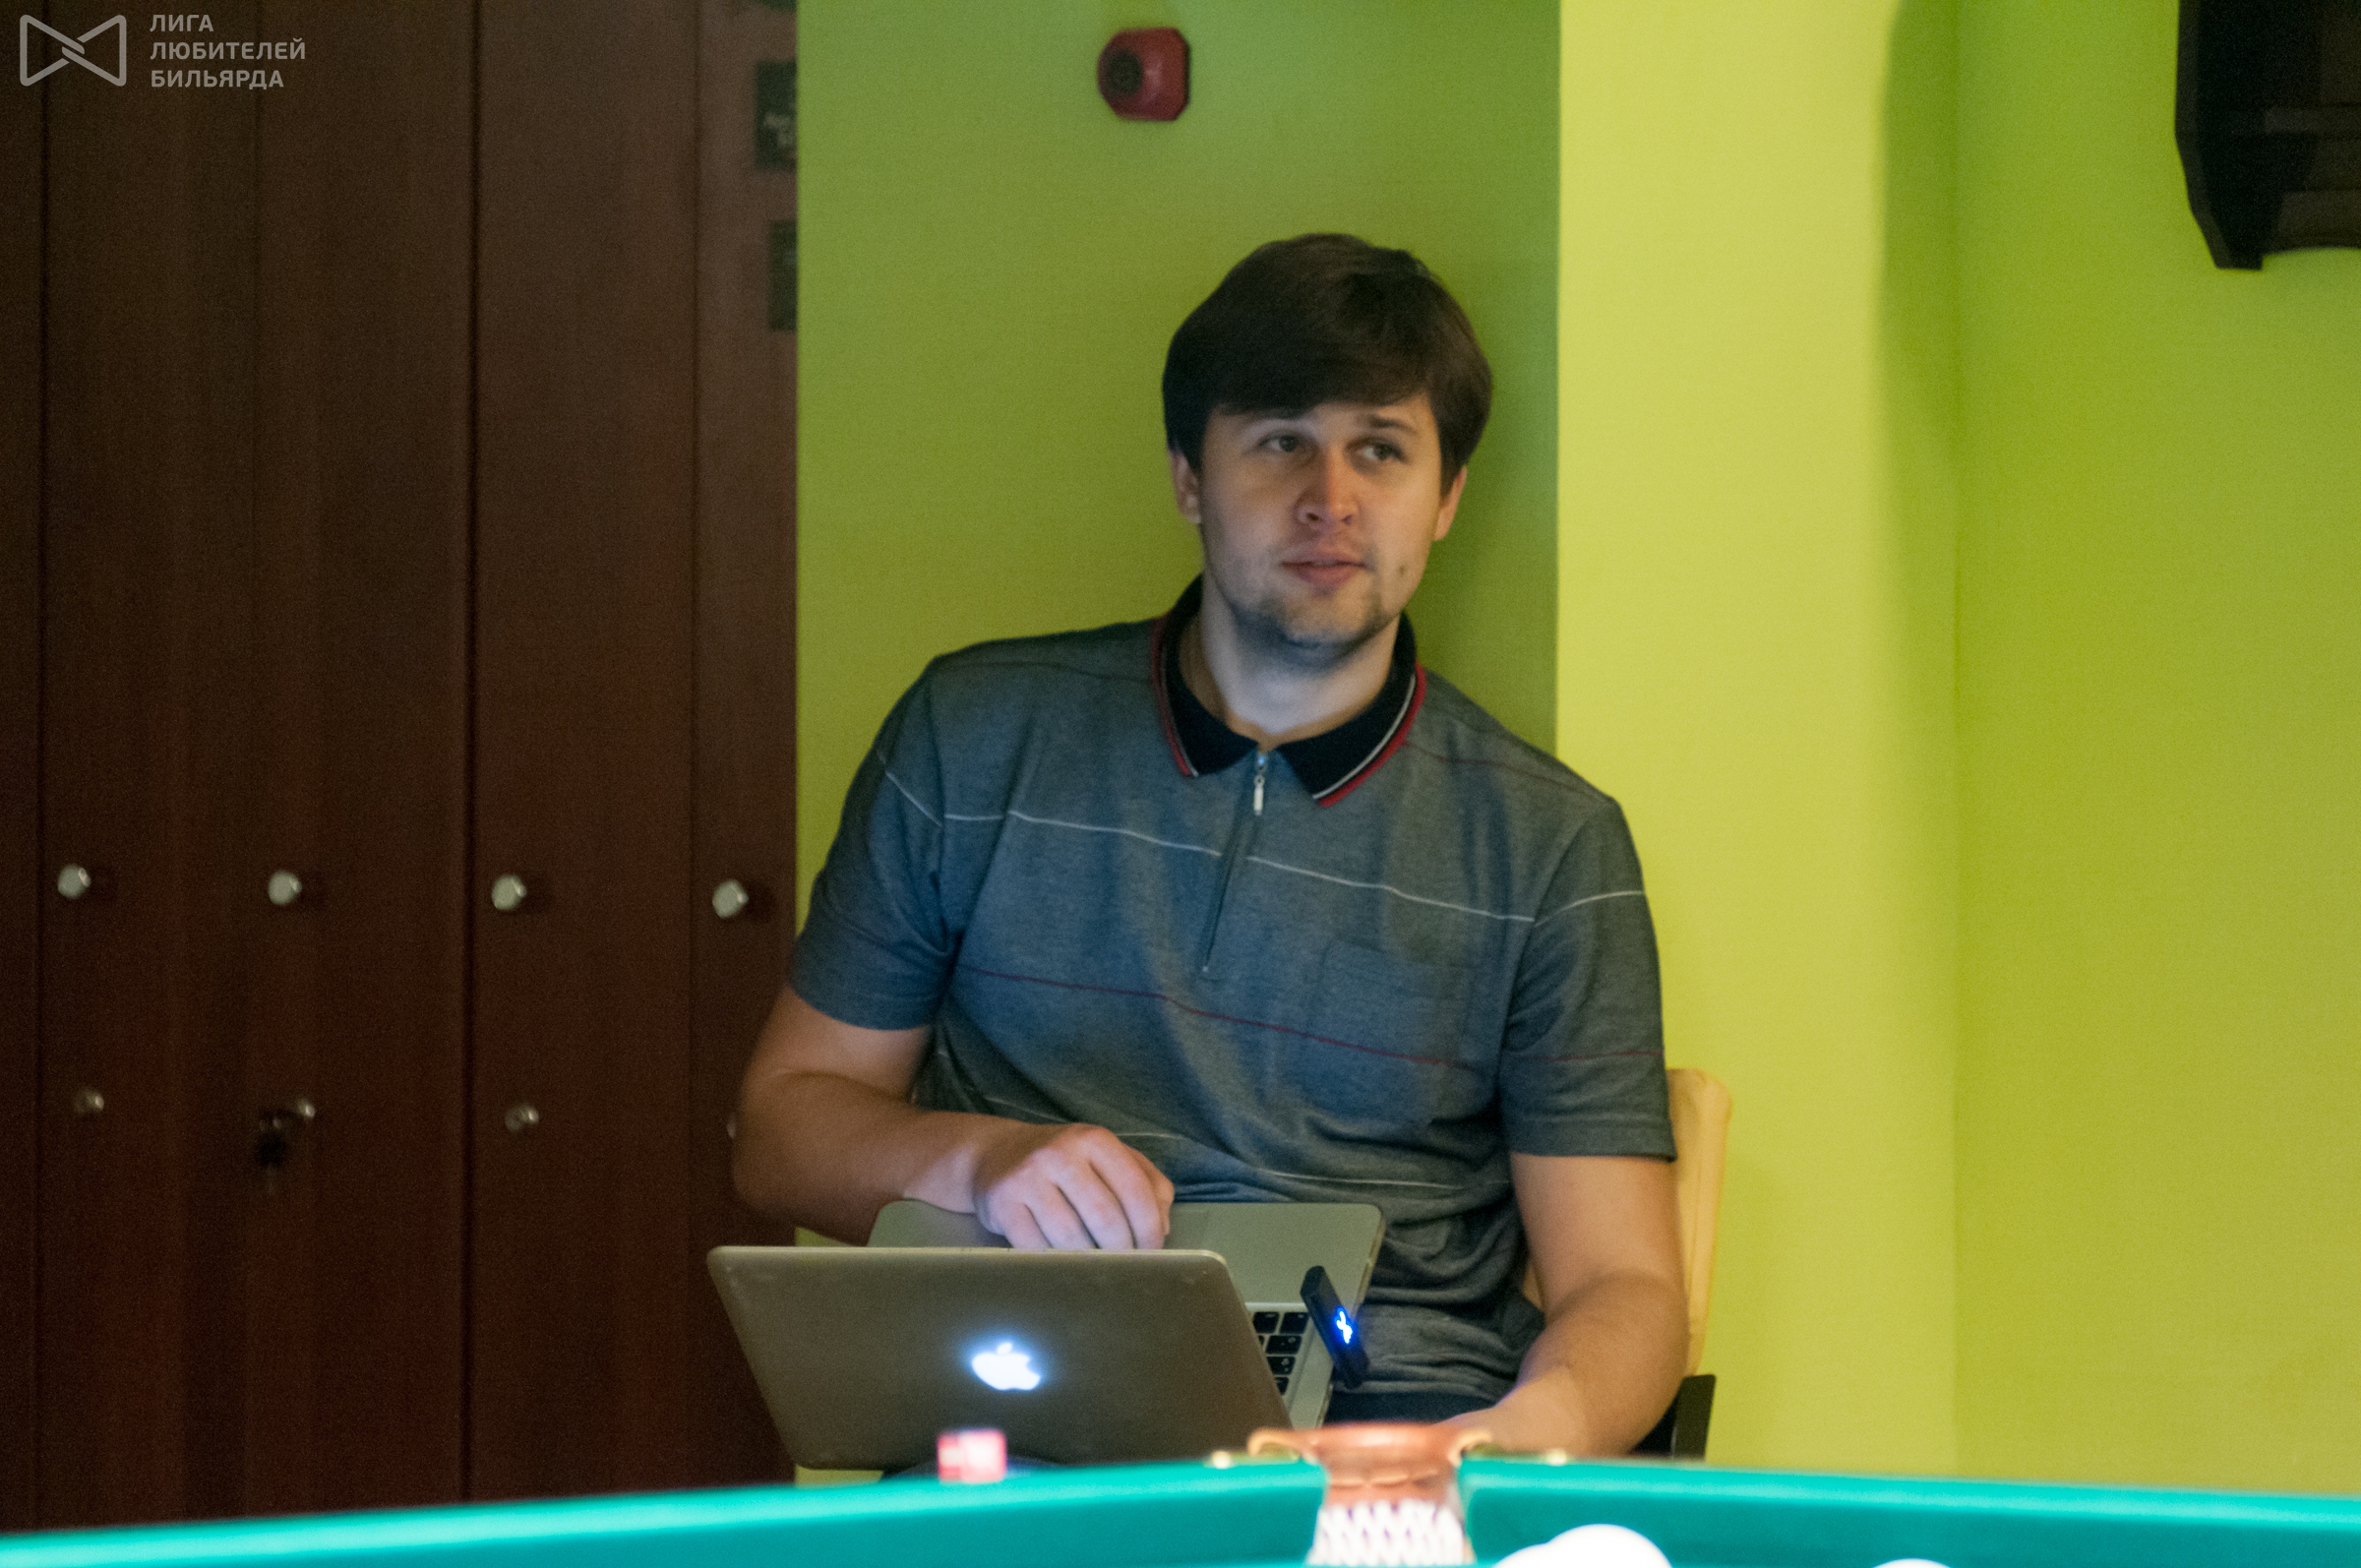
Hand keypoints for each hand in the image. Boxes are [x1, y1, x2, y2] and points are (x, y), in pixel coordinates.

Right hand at [970, 1122, 1173, 1249]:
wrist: (998, 1155)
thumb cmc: (1067, 1161)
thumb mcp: (1110, 1158)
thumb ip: (1148, 1183)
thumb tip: (1163, 1227)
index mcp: (1094, 1139)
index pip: (1135, 1190)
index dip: (1149, 1228)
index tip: (1153, 1251)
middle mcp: (1059, 1153)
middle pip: (1105, 1218)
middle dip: (1123, 1251)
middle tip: (1127, 1266)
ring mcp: (1027, 1179)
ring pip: (1071, 1238)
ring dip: (1089, 1261)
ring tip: (1097, 1265)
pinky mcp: (1002, 1206)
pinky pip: (1037, 1249)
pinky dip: (1056, 1263)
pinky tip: (1064, 1263)